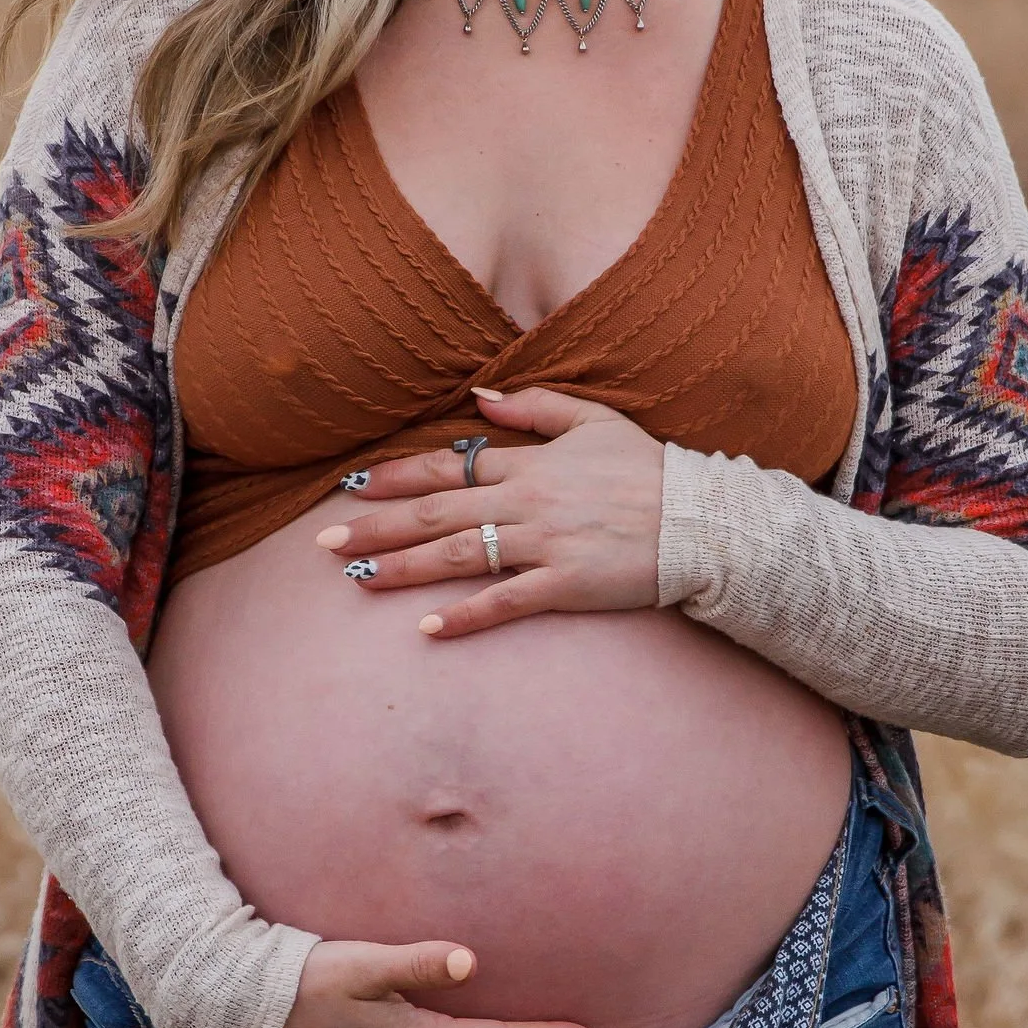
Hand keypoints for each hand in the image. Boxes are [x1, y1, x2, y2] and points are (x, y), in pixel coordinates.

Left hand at [313, 385, 664, 639]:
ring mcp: (546, 545)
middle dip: (377, 526)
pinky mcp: (566, 585)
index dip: (395, 477)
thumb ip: (534, 407)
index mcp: (532, 462)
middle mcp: (529, 502)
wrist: (702, 521)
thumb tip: (479, 399)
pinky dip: (464, 616)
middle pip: (437, 513)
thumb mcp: (595, 420)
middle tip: (324, 540)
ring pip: (459, 556)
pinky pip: (505, 602)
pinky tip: (426, 629)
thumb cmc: (651, 468)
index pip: (448, 466)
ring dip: (403, 569)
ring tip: (357, 578)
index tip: (351, 486)